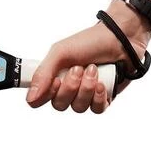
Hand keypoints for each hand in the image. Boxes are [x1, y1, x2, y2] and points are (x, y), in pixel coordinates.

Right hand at [26, 1, 150, 112]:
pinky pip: (97, 109)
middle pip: (60, 105)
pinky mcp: (104, 99)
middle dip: (70, 87)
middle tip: (79, 68)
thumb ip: (43, 74)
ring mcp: (87, 95)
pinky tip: (103, 83)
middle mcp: (69, 88)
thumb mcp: (60, 53)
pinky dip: (99, 97)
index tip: (56, 80)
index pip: (40, 99)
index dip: (46, 94)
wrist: (121, 39)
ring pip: (79, 108)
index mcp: (54, 76)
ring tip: (93, 70)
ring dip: (86, 89)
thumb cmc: (89, 42)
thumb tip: (30, 98)